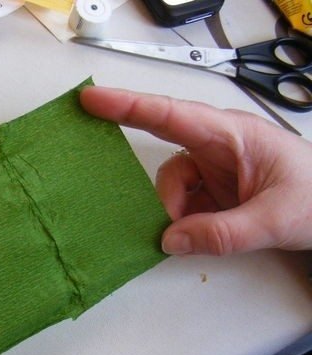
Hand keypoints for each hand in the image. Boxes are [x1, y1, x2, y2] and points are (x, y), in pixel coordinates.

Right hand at [81, 86, 311, 255]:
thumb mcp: (276, 218)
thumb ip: (223, 233)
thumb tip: (170, 241)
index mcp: (231, 135)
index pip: (170, 116)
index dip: (127, 106)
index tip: (91, 100)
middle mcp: (217, 146)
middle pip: (166, 161)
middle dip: (160, 191)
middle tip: (157, 215)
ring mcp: (214, 169)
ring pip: (171, 188)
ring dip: (175, 214)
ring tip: (198, 235)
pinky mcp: (214, 190)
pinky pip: (183, 203)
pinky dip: (183, 222)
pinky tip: (197, 236)